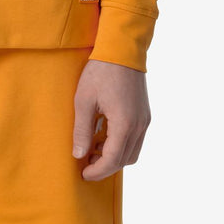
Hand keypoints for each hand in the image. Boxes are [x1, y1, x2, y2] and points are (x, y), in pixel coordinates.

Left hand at [71, 58, 148, 179]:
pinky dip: (121, 145)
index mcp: (124, 124)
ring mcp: (144, 120)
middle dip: (105, 167)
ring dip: (114, 157)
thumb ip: (81, 130)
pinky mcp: (145, 114)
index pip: (112, 160)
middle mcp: (139, 126)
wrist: (122, 49)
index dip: (97, 171)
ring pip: (132, 152)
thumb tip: (78, 155)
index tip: (83, 174)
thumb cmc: (100, 72)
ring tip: (93, 149)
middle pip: (124, 160)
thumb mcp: (83, 100)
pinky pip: (135, 139)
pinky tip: (104, 135)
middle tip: (86, 164)